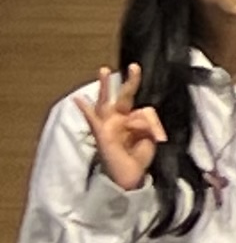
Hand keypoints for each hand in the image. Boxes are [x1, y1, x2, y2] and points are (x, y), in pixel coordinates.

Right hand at [74, 66, 163, 191]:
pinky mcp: (101, 133)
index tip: (146, 81)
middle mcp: (119, 120)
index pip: (139, 105)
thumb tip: (138, 115)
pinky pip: (92, 118)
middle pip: (123, 97)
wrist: (130, 176)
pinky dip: (85, 108)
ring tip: (104, 70)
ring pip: (105, 102)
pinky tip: (78, 99)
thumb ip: (147, 124)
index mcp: (132, 121)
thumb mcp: (150, 138)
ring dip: (104, 87)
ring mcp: (109, 125)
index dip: (147, 101)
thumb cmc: (137, 158)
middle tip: (133, 66)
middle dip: (129, 82)